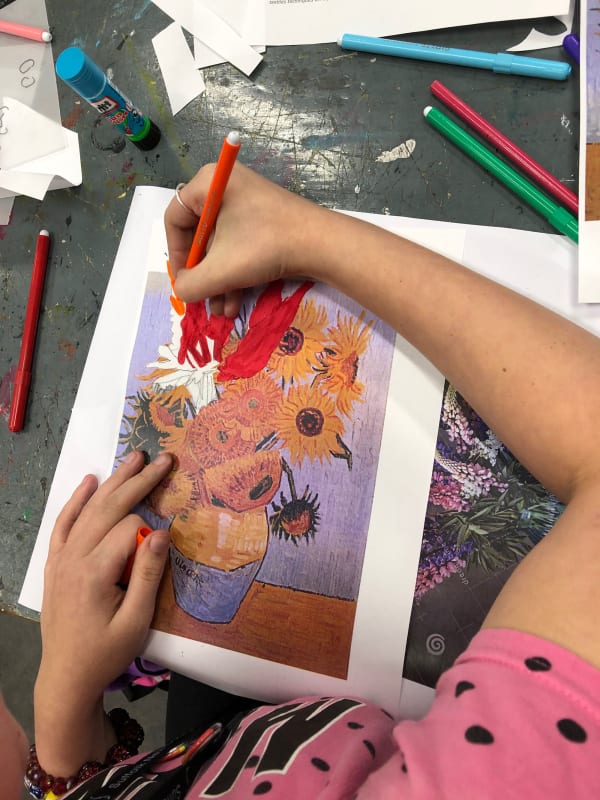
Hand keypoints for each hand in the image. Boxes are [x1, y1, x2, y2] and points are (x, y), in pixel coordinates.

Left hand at [34, 450, 172, 773]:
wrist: (66, 678)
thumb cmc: (106, 653)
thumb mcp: (137, 621)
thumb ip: (148, 574)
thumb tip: (161, 532)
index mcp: (94, 571)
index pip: (129, 529)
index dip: (150, 532)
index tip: (162, 547)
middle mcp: (74, 557)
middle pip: (109, 508)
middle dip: (138, 481)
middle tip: (165, 459)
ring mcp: (61, 559)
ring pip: (88, 510)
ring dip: (114, 482)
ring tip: (136, 458)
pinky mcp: (56, 564)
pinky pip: (63, 524)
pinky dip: (76, 501)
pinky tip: (89, 482)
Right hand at [165, 162, 328, 316]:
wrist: (320, 244)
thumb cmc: (265, 246)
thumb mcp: (220, 270)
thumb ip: (191, 285)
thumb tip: (182, 292)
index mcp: (208, 183)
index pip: (175, 220)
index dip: (175, 256)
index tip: (184, 282)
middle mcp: (224, 186)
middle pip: (199, 237)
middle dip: (203, 275)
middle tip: (203, 301)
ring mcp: (245, 203)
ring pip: (220, 247)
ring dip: (218, 281)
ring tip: (222, 312)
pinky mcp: (262, 220)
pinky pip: (237, 246)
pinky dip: (234, 273)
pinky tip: (233, 303)